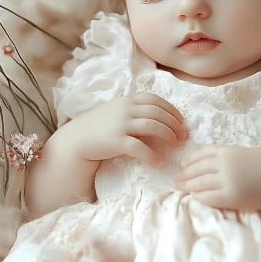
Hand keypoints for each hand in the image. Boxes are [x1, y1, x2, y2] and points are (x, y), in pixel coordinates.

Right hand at [67, 93, 187, 166]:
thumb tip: (158, 116)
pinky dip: (152, 155)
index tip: (181, 120)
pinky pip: (140, 148)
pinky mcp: (116, 141)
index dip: (171, 109)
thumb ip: (133, 110)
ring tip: (176, 146)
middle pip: (158, 113)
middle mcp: (126, 110)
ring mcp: (121, 125)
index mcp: (127, 100)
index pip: (155, 99)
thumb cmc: (98, 127)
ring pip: (154, 127)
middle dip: (175, 125)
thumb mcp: (116, 111)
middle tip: (183, 136)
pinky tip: (158, 162)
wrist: (76, 140)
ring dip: (169, 136)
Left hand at [174, 144, 260, 210]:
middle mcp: (224, 164)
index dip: (189, 160)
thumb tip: (204, 165)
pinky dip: (199, 196)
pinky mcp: (232, 196)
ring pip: (200, 183)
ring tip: (180, 188)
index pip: (200, 154)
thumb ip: (224, 157)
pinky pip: (209, 197)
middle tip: (174, 180)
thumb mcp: (241, 153)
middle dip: (184, 174)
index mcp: (226, 151)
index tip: (181, 165)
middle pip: (197, 169)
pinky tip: (194, 196)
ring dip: (187, 185)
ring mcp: (227, 180)